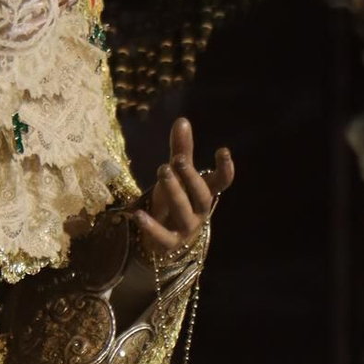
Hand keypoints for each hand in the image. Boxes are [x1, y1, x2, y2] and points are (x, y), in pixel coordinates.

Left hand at [135, 116, 232, 262]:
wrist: (162, 240)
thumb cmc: (173, 201)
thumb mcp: (176, 175)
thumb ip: (181, 150)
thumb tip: (182, 120)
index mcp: (203, 193)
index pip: (221, 183)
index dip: (225, 169)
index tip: (222, 150)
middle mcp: (199, 212)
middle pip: (202, 196)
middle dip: (191, 178)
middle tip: (177, 159)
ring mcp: (185, 229)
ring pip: (184, 212)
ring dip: (174, 192)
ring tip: (162, 171)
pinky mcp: (168, 243)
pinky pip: (162, 236)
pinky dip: (151, 226)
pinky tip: (138, 214)